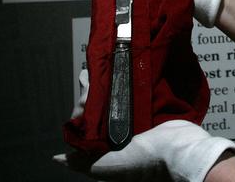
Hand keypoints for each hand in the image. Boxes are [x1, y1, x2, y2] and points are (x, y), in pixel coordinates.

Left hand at [54, 71, 234, 181]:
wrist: (176, 151)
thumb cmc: (141, 163)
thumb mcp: (103, 168)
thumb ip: (80, 162)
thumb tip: (58, 158)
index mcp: (109, 144)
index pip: (89, 119)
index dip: (84, 105)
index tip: (85, 92)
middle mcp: (122, 130)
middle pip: (101, 104)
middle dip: (94, 91)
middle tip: (93, 79)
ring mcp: (138, 117)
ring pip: (118, 94)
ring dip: (110, 81)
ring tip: (105, 68)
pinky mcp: (153, 106)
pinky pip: (138, 90)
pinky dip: (130, 79)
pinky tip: (124, 66)